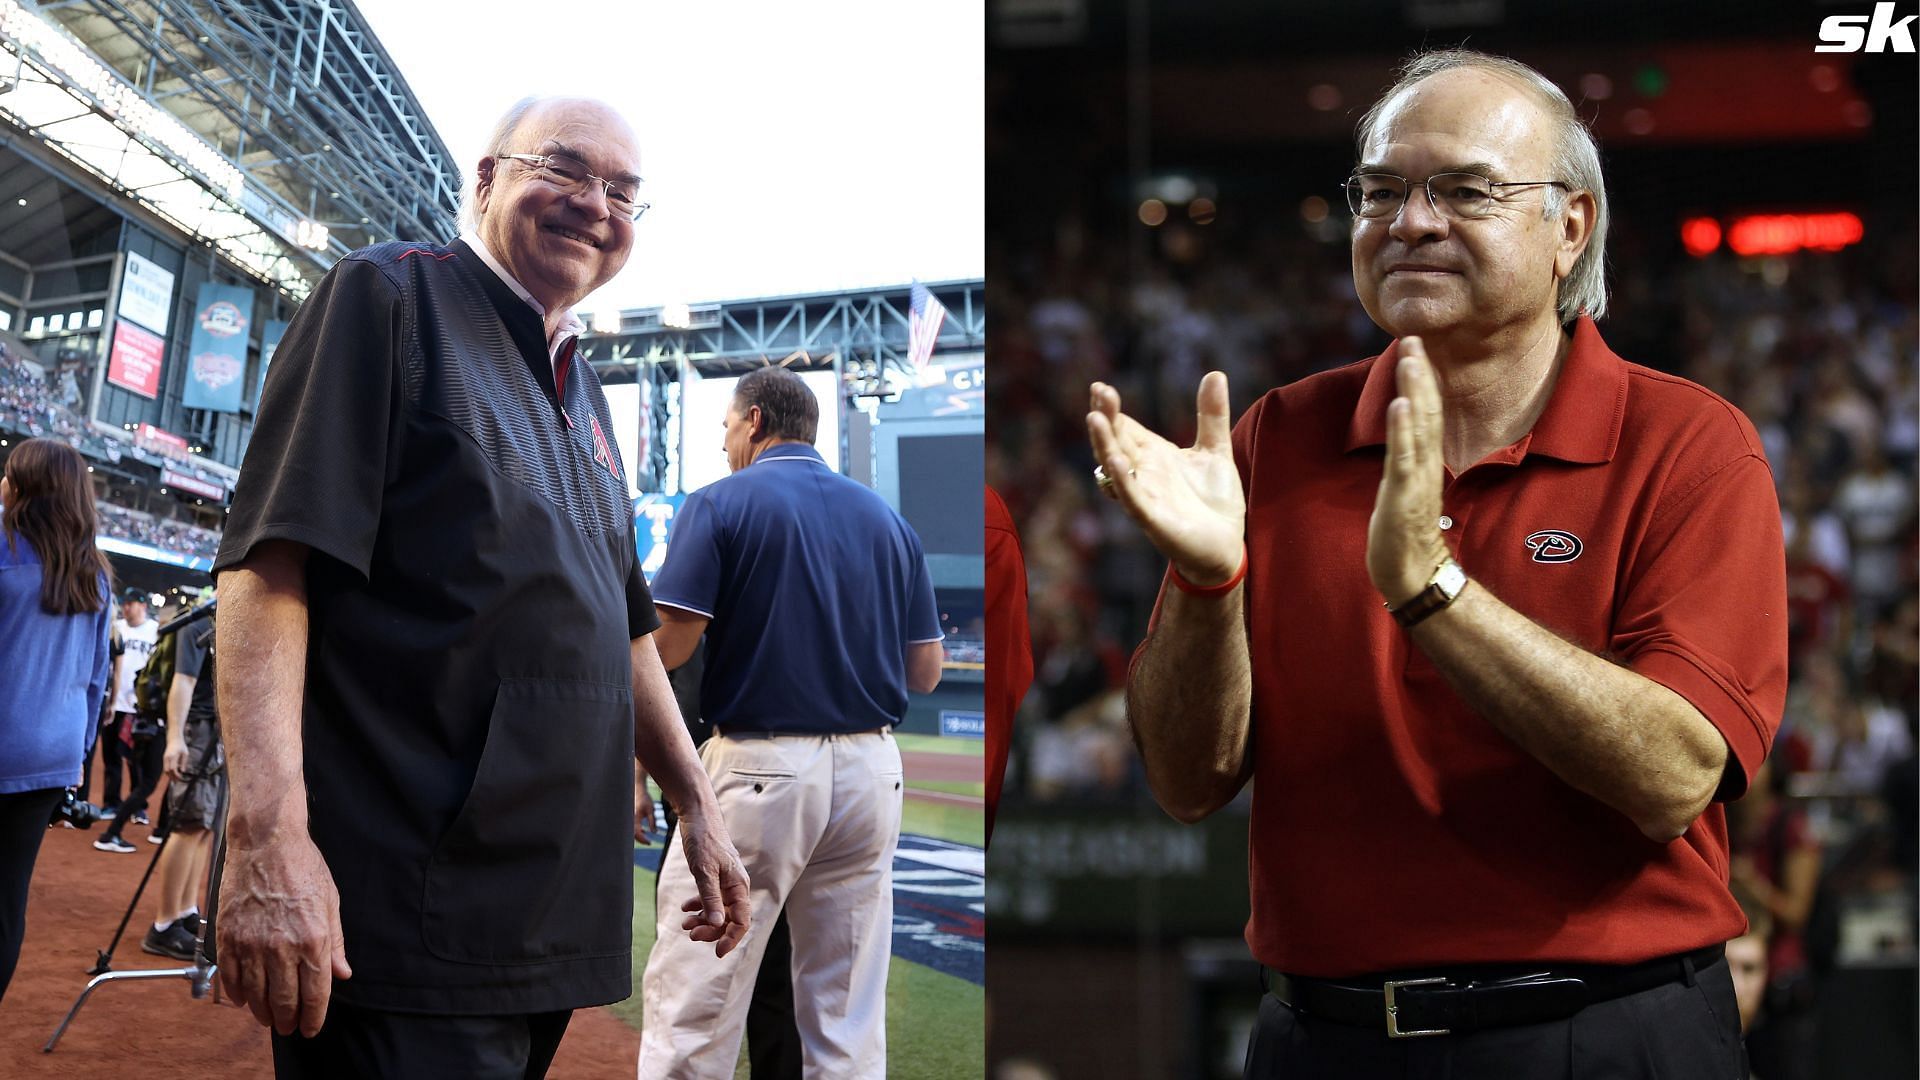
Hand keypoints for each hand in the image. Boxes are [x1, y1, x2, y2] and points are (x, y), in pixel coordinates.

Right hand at [163, 741, 189, 781]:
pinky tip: (173, 775)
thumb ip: (184, 762)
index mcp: (173, 756)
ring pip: (165, 770)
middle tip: (177, 781)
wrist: (174, 740)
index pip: (173, 768)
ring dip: (170, 775)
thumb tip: (182, 771)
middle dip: (172, 777)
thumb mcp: (185, 754)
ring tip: (175, 780)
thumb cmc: (181, 746)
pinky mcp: (164, 759)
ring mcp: (164, 759)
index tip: (180, 777)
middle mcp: (167, 758)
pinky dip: (169, 772)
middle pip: (167, 771)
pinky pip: (165, 767)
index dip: (176, 774)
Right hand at [215, 831, 351, 1036]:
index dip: (314, 1017)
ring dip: (262, 1012)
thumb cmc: (304, 868)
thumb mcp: (331, 902)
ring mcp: (251, 943)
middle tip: (289, 1027)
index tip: (311, 1028)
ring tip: (268, 1017)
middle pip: (284, 1000)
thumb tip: (342, 974)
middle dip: (288, 1020)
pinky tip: (243, 999)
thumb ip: (335, 943)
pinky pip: (230, 977)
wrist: (266, 842)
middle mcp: (281, 946)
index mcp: (313, 938)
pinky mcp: (228, 936)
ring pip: (255, 994)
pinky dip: (236, 993)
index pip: (315, 993)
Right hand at [634, 775, 658, 845]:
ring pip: (631, 831)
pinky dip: (636, 831)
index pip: (637, 833)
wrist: (638, 790)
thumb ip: (652, 821)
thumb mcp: (651, 810)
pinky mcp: (629, 817)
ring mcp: (628, 818)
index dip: (643, 839)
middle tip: (648, 843)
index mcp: (635, 817)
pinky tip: (643, 831)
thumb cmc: (645, 799)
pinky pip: (631, 827)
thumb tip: (654, 833)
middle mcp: (630, 819)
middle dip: (640, 840)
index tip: (649, 843)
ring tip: (646, 839)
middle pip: (632, 834)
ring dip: (638, 836)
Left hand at [673, 810, 750, 957]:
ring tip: (685, 924)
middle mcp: (736, 886)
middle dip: (712, 930)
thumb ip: (711, 899)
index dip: (731, 938)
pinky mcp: (715, 876)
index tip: (716, 952)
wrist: (698, 815)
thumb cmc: (703, 840)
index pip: (742, 920)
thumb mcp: (704, 872)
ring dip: (703, 920)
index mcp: (739, 886)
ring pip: (719, 910)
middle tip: (691, 934)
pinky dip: (699, 906)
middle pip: (730, 919)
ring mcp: (725, 881)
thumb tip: (718, 924)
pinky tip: (686, 907)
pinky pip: (711, 899)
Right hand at [1087, 373, 1245, 584]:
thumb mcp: (1216, 451)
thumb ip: (1212, 415)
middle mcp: (1143, 473)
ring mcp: (1145, 496)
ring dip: (1105, 445)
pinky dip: (1123, 483)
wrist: (1227, 546)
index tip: (1101, 388)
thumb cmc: (1215, 502)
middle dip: (1106, 418)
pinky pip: (1133, 500)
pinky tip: (1117, 463)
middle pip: (1116, 441)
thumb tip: (1215, 373)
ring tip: (1095, 419)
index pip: (1125, 427)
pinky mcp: (1154, 520)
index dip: (1111, 409)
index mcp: (1153, 455)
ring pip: (1116, 468)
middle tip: (1099, 392)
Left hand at [1367, 337, 1453, 603]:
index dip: (1421, 378)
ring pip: (1418, 427)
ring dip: (1414, 391)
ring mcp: (1416, 478)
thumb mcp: (1405, 485)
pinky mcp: (1404, 495)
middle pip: (1425, 410)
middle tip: (1413, 338)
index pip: (1425, 411)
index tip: (1413, 346)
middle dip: (1419, 373)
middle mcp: (1425, 463)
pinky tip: (1400, 405)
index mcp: (1424, 459)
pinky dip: (1403, 430)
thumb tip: (1400, 436)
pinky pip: (1405, 458)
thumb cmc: (1405, 532)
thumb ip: (1406, 458)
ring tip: (1411, 360)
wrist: (1414, 572)